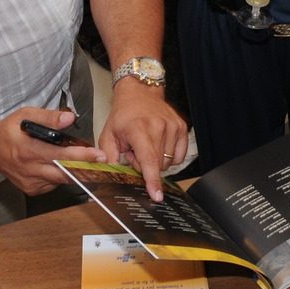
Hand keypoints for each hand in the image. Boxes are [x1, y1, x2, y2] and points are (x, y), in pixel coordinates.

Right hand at [0, 106, 102, 193]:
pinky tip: (58, 165)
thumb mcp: (25, 115)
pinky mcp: (31, 190)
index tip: (98, 155)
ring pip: (61, 180)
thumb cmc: (8, 131)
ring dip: (74, 171)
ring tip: (82, 159)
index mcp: (28, 150)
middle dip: (86, 167)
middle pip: (64, 173)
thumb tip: (69, 118)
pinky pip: (53, 184)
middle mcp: (29, 169)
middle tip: (100, 161)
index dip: (82, 156)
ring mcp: (30, 182)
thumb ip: (48, 117)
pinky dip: (60, 175)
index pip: (61, 156)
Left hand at [100, 80, 188, 200]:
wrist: (139, 93)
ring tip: (145, 145)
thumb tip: (108, 175)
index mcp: (139, 128)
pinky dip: (168, 157)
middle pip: (157, 165)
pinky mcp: (181, 127)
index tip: (156, 196)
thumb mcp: (108, 134)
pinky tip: (158, 145)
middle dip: (144, 166)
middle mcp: (159, 126)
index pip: (149, 160)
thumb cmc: (123, 115)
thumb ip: (108, 157)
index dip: (152, 180)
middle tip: (134, 152)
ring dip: (156, 160)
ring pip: (167, 162)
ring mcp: (173, 126)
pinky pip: (178, 156)